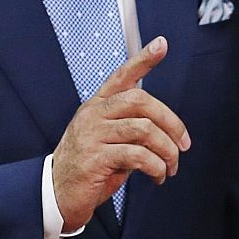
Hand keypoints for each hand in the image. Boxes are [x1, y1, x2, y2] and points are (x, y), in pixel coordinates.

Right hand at [50, 37, 190, 228]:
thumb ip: (129, 128)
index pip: (122, 75)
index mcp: (97, 105)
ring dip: (167, 151)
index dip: (143, 59)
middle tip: (183, 144)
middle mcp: (93, 114)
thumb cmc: (86, 167)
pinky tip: (157, 176)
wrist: (56, 194)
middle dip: (171, 122)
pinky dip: (155, 166)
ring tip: (170, 166)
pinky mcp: (95, 158)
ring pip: (144, 129)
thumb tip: (164, 132)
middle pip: (141, 101)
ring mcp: (92, 135)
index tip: (161, 44)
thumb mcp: (106, 140)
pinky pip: (137, 155)